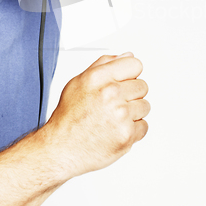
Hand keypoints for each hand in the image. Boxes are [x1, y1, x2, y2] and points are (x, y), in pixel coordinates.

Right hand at [44, 52, 149, 178]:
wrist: (61, 149)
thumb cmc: (69, 118)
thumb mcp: (78, 82)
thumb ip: (104, 64)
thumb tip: (126, 55)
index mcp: (98, 77)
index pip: (135, 64)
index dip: (130, 74)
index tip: (125, 81)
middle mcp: (110, 93)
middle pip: (142, 86)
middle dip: (131, 94)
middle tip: (114, 104)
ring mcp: (120, 114)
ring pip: (144, 106)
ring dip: (133, 113)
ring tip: (114, 118)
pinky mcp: (127, 134)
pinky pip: (144, 126)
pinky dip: (133, 130)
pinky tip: (116, 130)